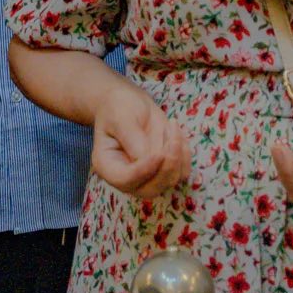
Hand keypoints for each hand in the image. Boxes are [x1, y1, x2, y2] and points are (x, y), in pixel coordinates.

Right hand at [91, 80, 189, 198]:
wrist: (130, 103)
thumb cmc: (119, 107)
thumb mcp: (121, 117)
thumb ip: (133, 138)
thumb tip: (151, 158)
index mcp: (108, 166)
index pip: (125, 180)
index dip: (144, 171)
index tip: (158, 154)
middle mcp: (127, 178)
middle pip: (150, 189)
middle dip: (166, 167)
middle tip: (173, 139)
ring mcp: (147, 177)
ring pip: (170, 180)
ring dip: (177, 154)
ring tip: (171, 126)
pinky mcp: (164, 171)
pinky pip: (182, 171)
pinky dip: (185, 154)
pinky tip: (175, 132)